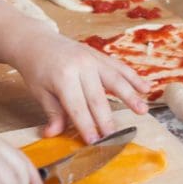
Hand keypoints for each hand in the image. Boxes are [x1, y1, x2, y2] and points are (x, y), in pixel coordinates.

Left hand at [9, 30, 151, 142]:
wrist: (36, 41)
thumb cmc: (37, 69)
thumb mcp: (40, 92)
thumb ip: (53, 113)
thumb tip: (53, 134)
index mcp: (63, 77)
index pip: (78, 108)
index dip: (87, 126)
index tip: (94, 142)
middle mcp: (80, 66)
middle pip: (98, 98)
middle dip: (107, 119)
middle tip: (115, 137)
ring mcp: (92, 59)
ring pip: (115, 80)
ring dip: (130, 96)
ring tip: (143, 111)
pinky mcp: (99, 55)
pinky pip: (119, 67)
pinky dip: (133, 77)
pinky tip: (146, 88)